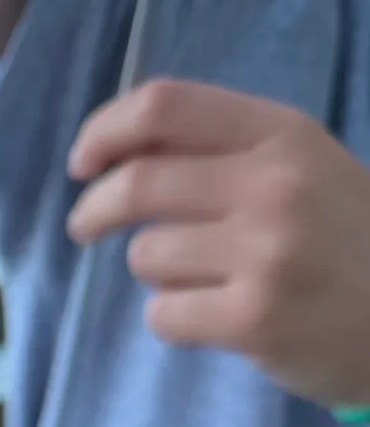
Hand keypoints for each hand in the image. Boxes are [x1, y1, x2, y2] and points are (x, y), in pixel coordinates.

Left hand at [66, 77, 369, 408]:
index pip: (165, 106)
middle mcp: (275, 184)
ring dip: (156, 272)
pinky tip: (219, 318)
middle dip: (94, 210)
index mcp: (284, 134)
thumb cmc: (348, 242)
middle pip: (137, 183)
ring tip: (206, 281)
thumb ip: (223, 153)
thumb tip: (118, 151)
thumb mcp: (305, 169)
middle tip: (85, 228)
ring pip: (146, 255)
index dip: (104, 132)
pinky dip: (174, 320)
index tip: (82, 164)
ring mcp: (267, 252)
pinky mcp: (254, 319)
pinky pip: (162, 314)